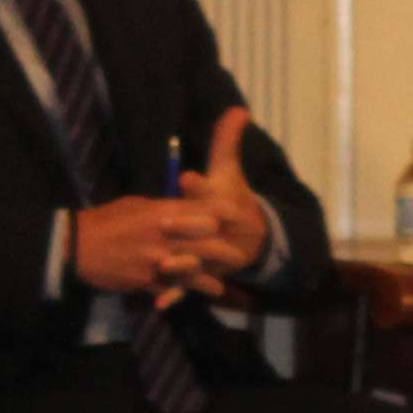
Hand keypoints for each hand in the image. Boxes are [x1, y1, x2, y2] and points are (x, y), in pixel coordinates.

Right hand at [70, 191, 227, 298]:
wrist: (77, 246)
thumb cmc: (106, 220)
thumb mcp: (136, 205)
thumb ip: (162, 208)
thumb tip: (180, 207)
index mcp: (162, 212)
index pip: (201, 210)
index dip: (223, 214)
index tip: (238, 216)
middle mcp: (165, 235)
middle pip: (206, 242)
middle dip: (225, 250)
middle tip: (240, 256)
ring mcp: (157, 260)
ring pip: (194, 270)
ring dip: (209, 279)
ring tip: (221, 285)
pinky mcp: (147, 281)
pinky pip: (172, 289)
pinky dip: (184, 294)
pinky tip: (194, 299)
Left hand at [172, 107, 274, 299]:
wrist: (253, 239)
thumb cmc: (232, 200)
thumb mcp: (229, 170)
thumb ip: (228, 141)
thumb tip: (238, 109)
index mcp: (220, 202)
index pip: (209, 190)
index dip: (199, 185)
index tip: (187, 177)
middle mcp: (217, 230)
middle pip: (202, 228)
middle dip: (187, 226)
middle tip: (167, 223)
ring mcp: (213, 255)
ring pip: (197, 260)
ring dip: (183, 264)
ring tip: (165, 265)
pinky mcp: (206, 274)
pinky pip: (189, 286)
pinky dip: (175, 296)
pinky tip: (159, 303)